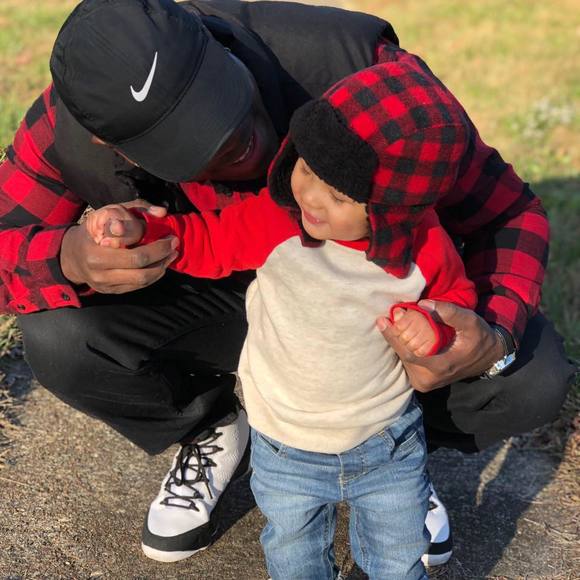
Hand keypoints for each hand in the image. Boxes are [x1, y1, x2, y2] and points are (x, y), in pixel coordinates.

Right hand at [60, 199, 178, 293]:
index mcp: (97, 254)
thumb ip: (136, 208)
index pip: (134, 256)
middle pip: (141, 271)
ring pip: (142, 281)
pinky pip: (138, 286)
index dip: (156, 248)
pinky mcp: (112, 292)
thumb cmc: (94, 230)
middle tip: (174, 245)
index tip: (169, 237)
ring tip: (171, 255)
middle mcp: (100, 274)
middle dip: (162, 257)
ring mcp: (106, 285)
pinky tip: (160, 264)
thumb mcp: (109, 212)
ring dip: (161, 268)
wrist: (72, 256)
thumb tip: (161, 213)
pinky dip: (153, 275)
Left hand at [377, 300, 504, 391]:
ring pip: (403, 360)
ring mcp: (425, 383)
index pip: (408, 353)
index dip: (393, 337)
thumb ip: (449, 312)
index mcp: (440, 367)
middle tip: (387, 316)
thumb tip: (423, 304)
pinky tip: (399, 333)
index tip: (382, 320)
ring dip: (397, 341)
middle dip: (393, 335)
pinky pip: (407, 363)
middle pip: (403, 356)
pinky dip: (402, 347)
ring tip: (392, 322)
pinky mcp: (422, 381)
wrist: (489, 357)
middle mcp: (429, 380)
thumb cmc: (479, 337)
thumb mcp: (470, 321)